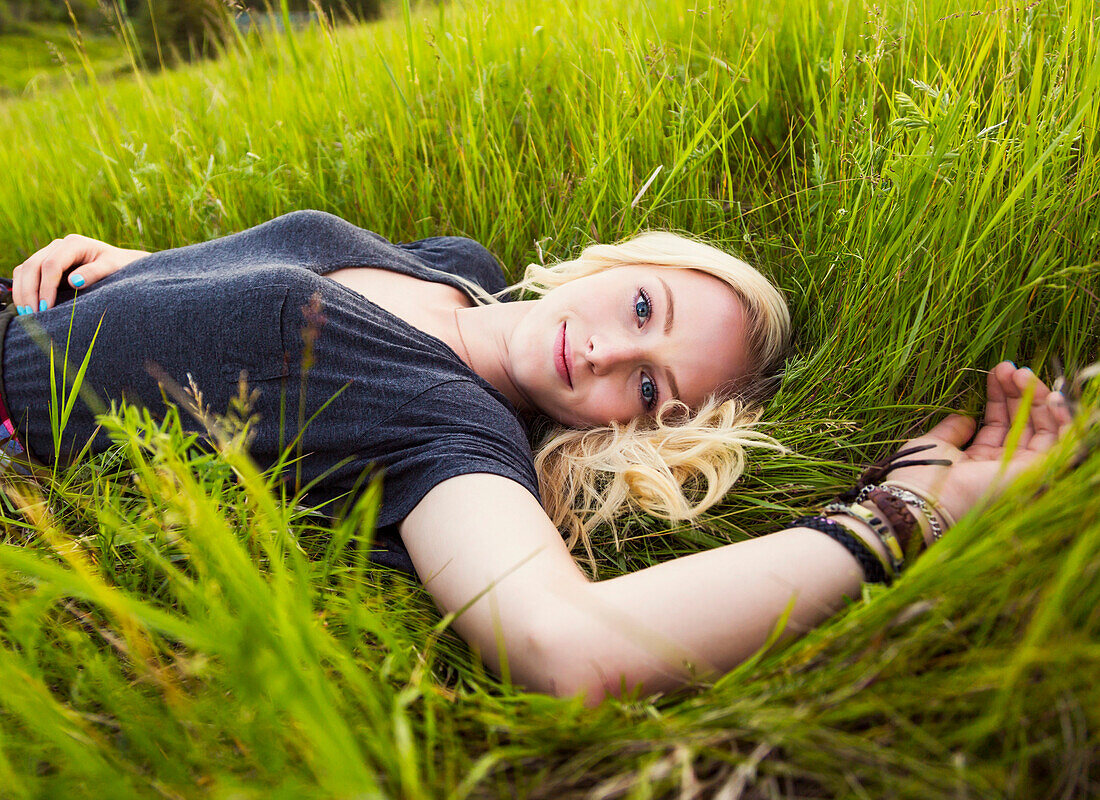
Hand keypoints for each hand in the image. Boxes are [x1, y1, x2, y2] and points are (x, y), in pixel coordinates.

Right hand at [10, 234, 147, 314]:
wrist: (121, 264)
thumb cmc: (119, 266)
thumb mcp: (112, 268)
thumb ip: (94, 273)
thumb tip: (73, 281)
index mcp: (74, 244)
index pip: (51, 264)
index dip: (46, 287)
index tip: (47, 307)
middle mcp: (58, 246)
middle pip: (32, 266)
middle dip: (29, 291)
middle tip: (32, 315)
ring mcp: (49, 253)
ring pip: (25, 269)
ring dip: (22, 291)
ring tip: (27, 313)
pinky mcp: (45, 264)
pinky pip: (26, 274)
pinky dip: (22, 289)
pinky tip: (27, 306)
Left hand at [884, 361, 1073, 532]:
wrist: (923, 498)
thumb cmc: (921, 474)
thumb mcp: (936, 443)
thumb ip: (954, 429)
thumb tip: (968, 416)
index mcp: (979, 461)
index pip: (1000, 423)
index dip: (1000, 396)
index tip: (996, 371)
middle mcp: (1003, 466)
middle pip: (1022, 423)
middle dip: (1018, 392)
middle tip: (1009, 367)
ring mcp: (1021, 470)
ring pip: (1043, 429)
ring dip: (1037, 398)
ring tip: (1022, 374)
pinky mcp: (1036, 474)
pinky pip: (1061, 444)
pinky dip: (1062, 419)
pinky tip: (1051, 396)